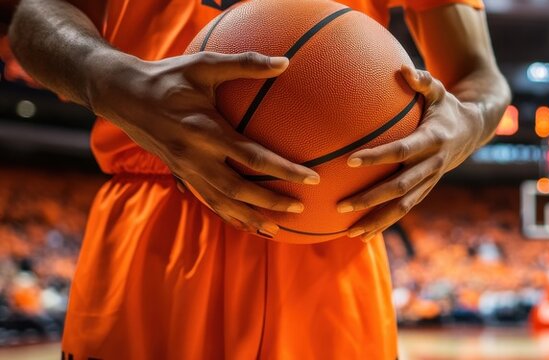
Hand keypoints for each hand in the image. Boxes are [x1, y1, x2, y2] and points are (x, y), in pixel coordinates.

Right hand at [85, 51, 318, 237]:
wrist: (121, 94)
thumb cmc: (168, 76)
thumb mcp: (204, 64)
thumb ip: (245, 64)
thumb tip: (286, 61)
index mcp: (205, 130)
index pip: (252, 156)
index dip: (283, 169)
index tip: (312, 178)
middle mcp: (195, 155)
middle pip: (238, 188)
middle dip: (269, 201)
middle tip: (299, 207)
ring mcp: (185, 168)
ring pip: (221, 201)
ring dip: (248, 216)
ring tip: (275, 230)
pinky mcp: (179, 174)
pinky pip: (207, 200)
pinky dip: (228, 214)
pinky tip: (246, 223)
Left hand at [336, 65, 484, 241]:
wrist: (474, 132)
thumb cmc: (447, 107)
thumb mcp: (439, 91)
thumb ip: (423, 81)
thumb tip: (403, 69)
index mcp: (433, 140)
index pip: (402, 150)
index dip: (378, 156)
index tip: (350, 159)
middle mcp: (433, 165)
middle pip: (400, 187)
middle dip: (370, 198)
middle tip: (341, 205)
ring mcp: (430, 181)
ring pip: (403, 206)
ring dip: (376, 220)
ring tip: (349, 232)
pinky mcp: (427, 190)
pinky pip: (405, 210)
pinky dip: (385, 223)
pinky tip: (362, 235)